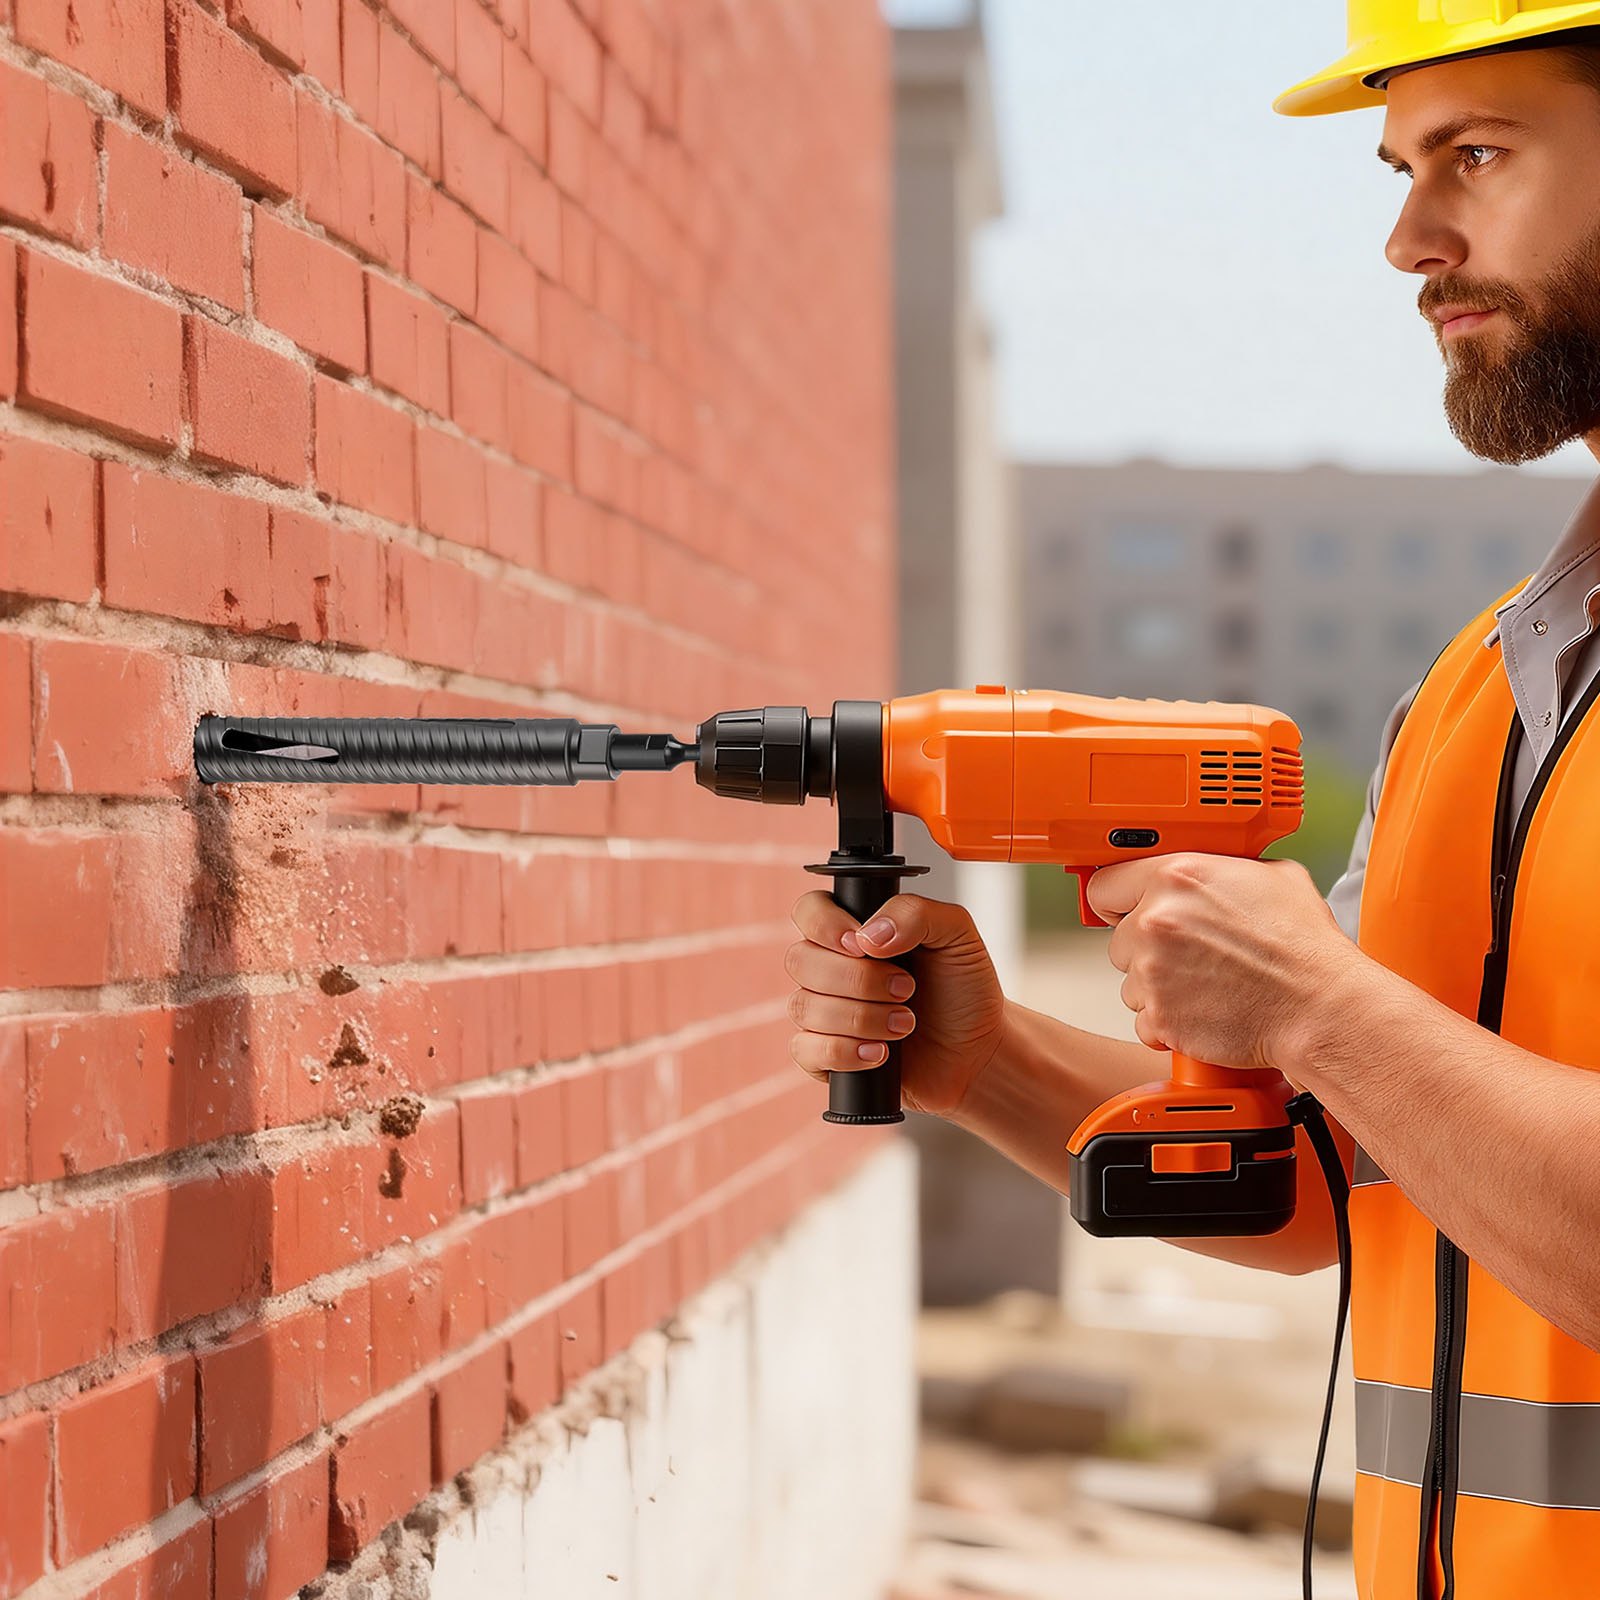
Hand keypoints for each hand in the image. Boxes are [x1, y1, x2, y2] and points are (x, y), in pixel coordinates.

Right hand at [784, 891, 1008, 1118]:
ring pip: (803, 1006)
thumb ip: (914, 913)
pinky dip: (845, 1051)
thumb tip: (868, 936)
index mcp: (854, 930)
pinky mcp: (825, 1055)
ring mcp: (824, 1012)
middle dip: (858, 979)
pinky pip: (805, 1050)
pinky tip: (881, 1052)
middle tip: (906, 989)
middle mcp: (831, 967)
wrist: (979, 1050)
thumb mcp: (956, 933)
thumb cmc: (964, 989)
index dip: (825, 926)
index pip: (808, 911)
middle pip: (800, 960)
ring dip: (861, 1017)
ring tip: (905, 1024)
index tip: (862, 945)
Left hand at [1086, 853, 1364, 1074]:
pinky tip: (1204, 1010)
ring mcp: (1154, 971)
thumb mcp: (1271, 875)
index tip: (1122, 911)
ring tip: (1204, 984)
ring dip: (1157, 986)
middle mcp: (1156, 921)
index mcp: (1176, 877)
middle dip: (1146, 948)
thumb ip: (1221, 867)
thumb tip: (1208, 868)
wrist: (1320, 1006)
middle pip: (1118, 939)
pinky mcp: (1160, 1016)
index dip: (1117, 900)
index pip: (1104, 885)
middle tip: (1190, 955)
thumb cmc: (1303, 947)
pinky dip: (1168, 1022)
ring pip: (1130, 982)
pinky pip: (1144, 1020)